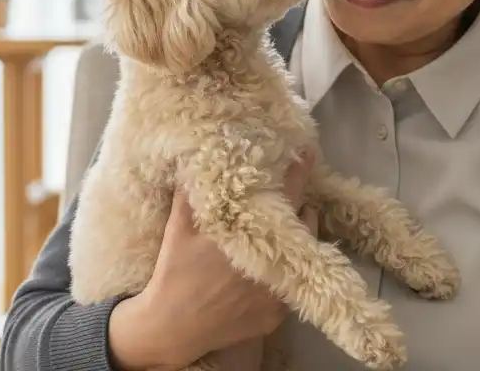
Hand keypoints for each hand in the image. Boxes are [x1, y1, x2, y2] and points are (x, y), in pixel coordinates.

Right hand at [107, 149, 317, 369]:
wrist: (172, 326)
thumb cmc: (175, 271)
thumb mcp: (178, 226)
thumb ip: (194, 192)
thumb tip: (200, 159)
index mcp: (253, 233)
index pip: (288, 193)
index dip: (299, 170)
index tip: (308, 152)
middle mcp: (274, 261)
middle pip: (305, 222)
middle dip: (298, 207)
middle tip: (283, 203)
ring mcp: (280, 291)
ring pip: (305, 253)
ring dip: (297, 238)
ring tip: (279, 233)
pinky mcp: (279, 314)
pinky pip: (293, 285)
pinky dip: (286, 273)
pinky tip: (267, 271)